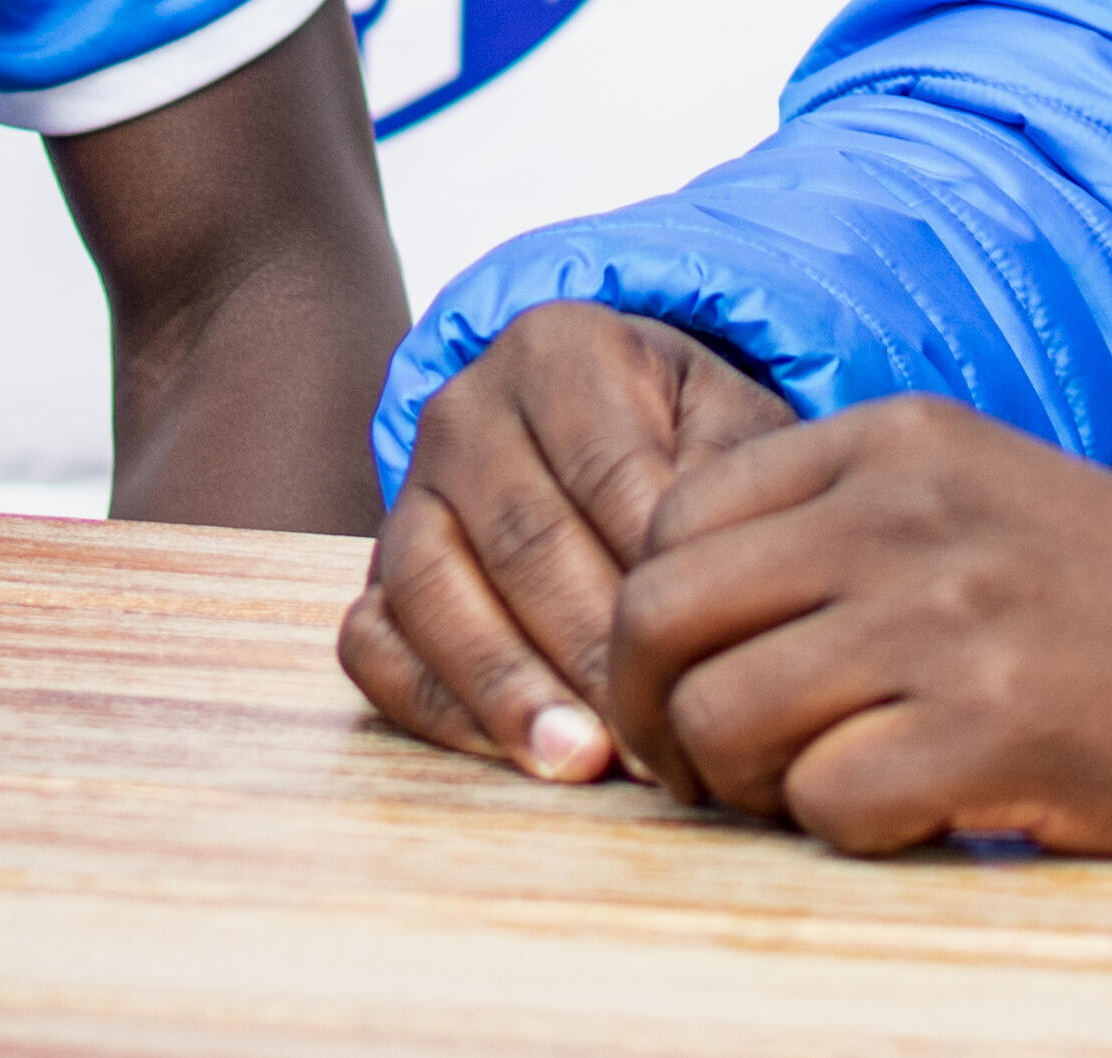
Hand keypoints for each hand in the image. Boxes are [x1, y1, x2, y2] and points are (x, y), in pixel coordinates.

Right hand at [341, 302, 800, 781]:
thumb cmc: (687, 438)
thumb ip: (737, 482)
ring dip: (508, 689)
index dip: (655, 578)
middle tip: (656, 739)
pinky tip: (516, 756)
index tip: (709, 662)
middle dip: (592, 652)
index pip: (608, 472)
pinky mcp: (374, 571)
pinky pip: (374, 644)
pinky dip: (436, 707)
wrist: (607, 426)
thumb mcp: (735, 423)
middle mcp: (465, 409)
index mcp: (560, 348)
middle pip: (522, 540)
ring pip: (432, 591)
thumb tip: (718, 581)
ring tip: (580, 763)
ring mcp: (407, 490)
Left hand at [598, 393, 1111, 854]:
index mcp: (889, 439)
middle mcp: (901, 511)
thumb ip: (834, 531)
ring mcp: (948, 617)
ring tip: (817, 793)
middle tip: (704, 773)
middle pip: (657, 617)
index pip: (670, 521)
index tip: (694, 690)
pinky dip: (845, 831)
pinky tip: (913, 816)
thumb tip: (672, 633)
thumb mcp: (973, 499)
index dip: (653, 625)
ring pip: (721, 718)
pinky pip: (825, 805)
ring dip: (744, 787)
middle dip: (653, 715)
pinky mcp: (998, 730)